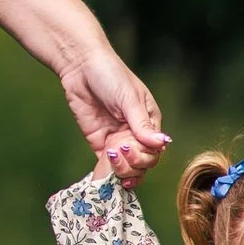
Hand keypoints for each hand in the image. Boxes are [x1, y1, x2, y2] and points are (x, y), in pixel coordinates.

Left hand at [59, 36, 168, 184]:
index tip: (128, 145)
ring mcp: (117, 141)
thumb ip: (142, 124)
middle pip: (143, 163)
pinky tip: (105, 177)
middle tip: (118, 152)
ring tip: (111, 161)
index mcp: (149, 122)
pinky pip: (107, 166)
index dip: (144, 155)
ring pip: (127, 169)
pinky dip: (108, 174)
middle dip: (133, 164)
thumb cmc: (110, 74)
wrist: (80, 66)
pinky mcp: (99, 144)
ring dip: (122, 172)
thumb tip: (163, 143)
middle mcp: (135, 134)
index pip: (155, 150)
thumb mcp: (128, 98)